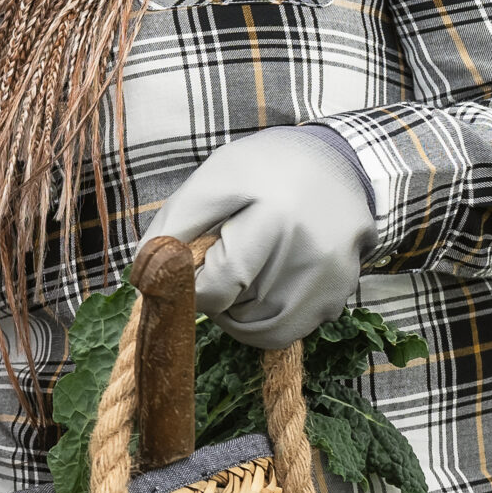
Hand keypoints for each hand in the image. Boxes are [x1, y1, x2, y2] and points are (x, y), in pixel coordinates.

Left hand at [146, 126, 375, 348]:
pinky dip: (272, 315)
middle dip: (218, 298)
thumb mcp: (211, 179)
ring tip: (244, 271)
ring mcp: (335, 278)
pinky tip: (270, 279)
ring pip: (267, 331)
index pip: (219, 287)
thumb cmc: (262, 168)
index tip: (189, 270)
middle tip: (219, 261)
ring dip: (243, 313)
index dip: (192, 289)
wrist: (335, 161)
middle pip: (241, 314)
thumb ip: (174, 225)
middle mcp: (313, 253)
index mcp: (276, 217)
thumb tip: (147, 276)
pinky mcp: (345, 292)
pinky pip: (295, 329)